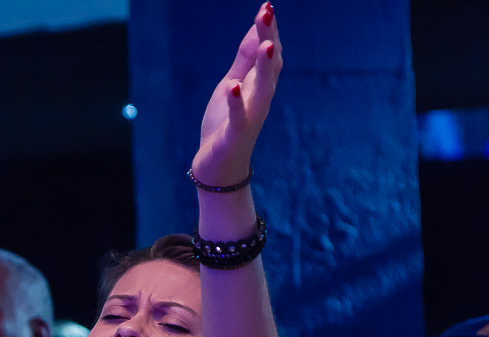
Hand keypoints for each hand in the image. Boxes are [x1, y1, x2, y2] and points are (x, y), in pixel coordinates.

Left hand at [191, 2, 281, 186]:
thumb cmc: (226, 125)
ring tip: (266, 45)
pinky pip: (239, 119)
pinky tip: (233, 86)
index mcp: (258, 86)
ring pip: (262, 91)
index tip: (267, 6)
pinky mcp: (235, 136)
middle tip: (268, 12)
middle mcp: (259, 100)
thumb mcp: (232, 84)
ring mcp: (250, 118)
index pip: (268, 54)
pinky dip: (237, 103)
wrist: (218, 167)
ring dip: (264, 68)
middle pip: (269, 67)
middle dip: (269, 39)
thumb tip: (256, 28)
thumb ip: (245, 60)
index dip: (268, 30)